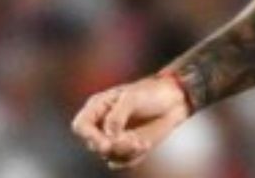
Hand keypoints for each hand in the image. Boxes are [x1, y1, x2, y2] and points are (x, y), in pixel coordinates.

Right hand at [71, 74, 190, 169]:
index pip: (81, 126)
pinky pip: (122, 162)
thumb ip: (117, 115)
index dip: (90, 137)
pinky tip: (145, 144)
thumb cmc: (151, 92)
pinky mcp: (127, 148)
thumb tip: (109, 135)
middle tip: (133, 140)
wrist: (174, 101)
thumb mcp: (132, 97)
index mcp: (98, 107)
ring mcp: (114, 138)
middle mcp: (102, 124)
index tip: (107, 143)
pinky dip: (133, 157)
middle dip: (114, 146)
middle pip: (94, 145)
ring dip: (126, 152)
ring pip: (109, 156)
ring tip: (142, 142)